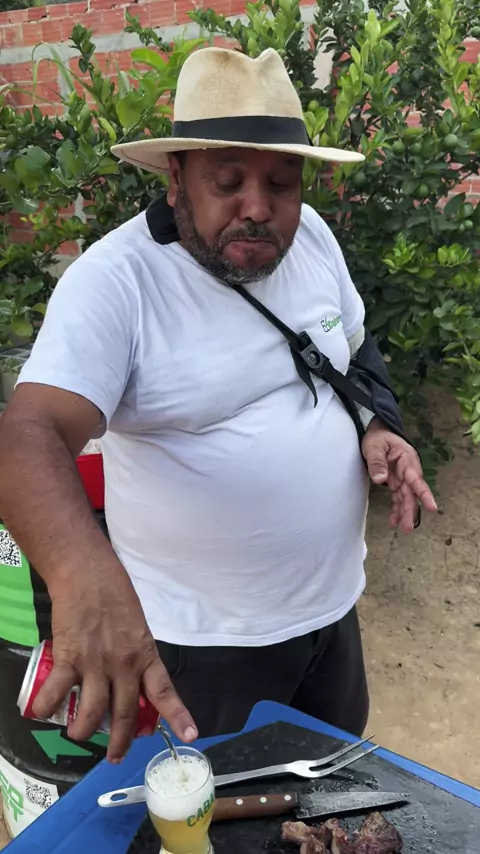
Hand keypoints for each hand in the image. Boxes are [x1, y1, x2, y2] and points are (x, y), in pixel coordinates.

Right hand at [32, 562, 196, 762]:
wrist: (88, 573)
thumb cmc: (114, 594)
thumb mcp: (137, 626)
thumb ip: (135, 654)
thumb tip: (128, 679)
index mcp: (145, 655)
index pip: (164, 691)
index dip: (178, 716)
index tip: (190, 736)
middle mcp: (124, 664)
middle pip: (125, 714)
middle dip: (121, 742)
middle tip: (116, 757)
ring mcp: (96, 663)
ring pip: (92, 713)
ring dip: (84, 731)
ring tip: (79, 733)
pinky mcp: (69, 658)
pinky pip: (57, 693)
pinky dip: (47, 706)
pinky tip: (42, 712)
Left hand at [361, 418, 437, 533]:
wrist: (377, 432)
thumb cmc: (378, 437)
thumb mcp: (374, 446)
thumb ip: (377, 462)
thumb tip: (381, 480)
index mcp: (406, 460)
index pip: (416, 479)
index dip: (424, 494)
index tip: (432, 508)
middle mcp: (408, 470)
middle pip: (411, 493)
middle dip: (410, 510)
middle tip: (407, 528)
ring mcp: (402, 477)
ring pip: (406, 498)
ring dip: (405, 513)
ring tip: (403, 529)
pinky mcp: (395, 482)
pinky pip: (398, 497)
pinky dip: (396, 509)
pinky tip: (393, 521)